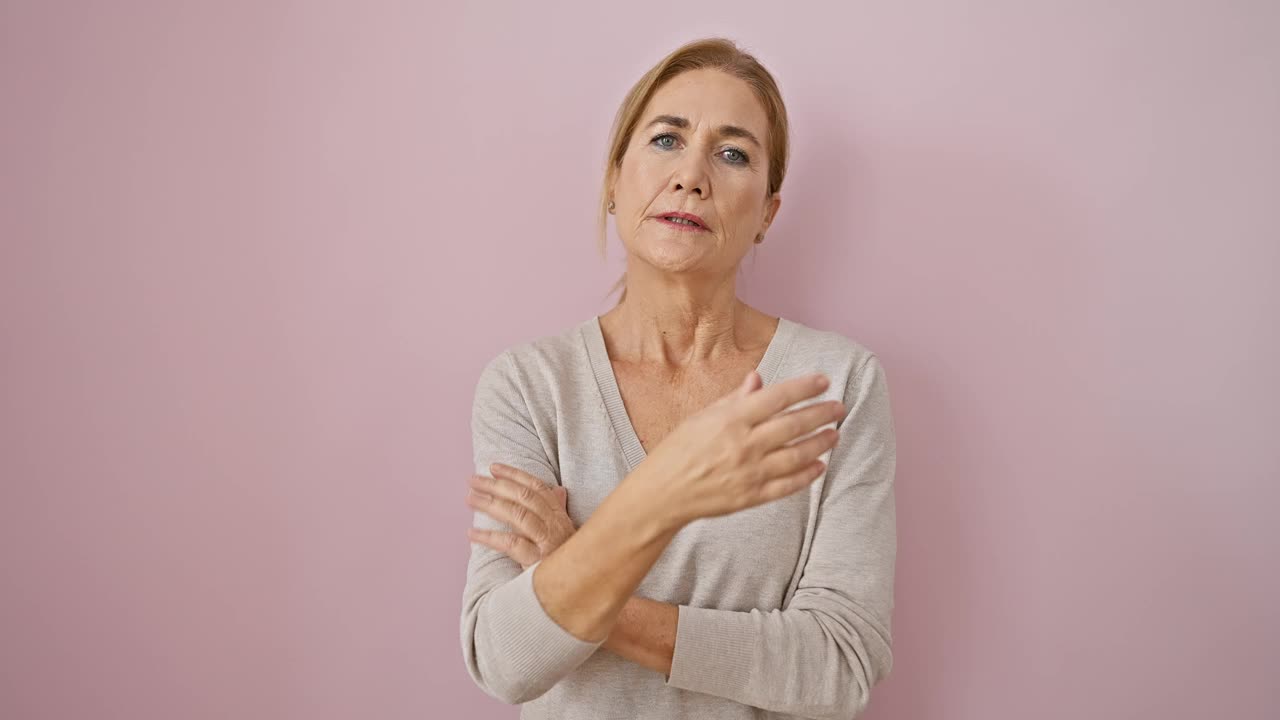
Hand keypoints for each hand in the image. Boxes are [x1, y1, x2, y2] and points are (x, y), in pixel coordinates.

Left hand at [465, 463, 576, 568]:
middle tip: (473, 479)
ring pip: (517, 514)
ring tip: (470, 498)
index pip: (537, 488)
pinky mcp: (538, 561)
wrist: (578, 591)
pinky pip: (510, 544)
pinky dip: (489, 537)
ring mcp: (547, 542)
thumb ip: (559, 511)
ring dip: (490, 503)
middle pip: (524, 497)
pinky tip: (471, 533)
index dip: (515, 474)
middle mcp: (555, 525)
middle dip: (497, 485)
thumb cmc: (568, 562)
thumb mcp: (568, 534)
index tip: (493, 467)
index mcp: (560, 517)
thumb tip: (558, 489)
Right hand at [635, 370, 844, 524]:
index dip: (804, 387)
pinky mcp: (752, 496)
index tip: (824, 381)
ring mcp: (750, 472)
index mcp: (730, 420)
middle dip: (822, 413)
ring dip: (820, 443)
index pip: (777, 397)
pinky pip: (788, 485)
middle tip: (840, 407)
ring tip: (835, 434)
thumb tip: (759, 379)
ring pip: (797, 455)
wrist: (662, 493)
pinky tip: (820, 465)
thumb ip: (734, 399)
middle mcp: (744, 445)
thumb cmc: (678, 450)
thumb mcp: (701, 417)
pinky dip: (807, 475)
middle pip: (793, 425)